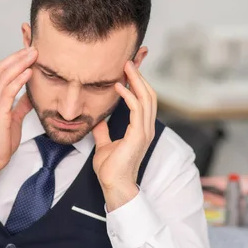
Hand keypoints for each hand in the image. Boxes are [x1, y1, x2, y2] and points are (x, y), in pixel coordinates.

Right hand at [0, 47, 37, 172]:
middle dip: (18, 56)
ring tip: (33, 55)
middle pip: (1, 69)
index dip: (13, 59)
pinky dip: (18, 80)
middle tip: (33, 48)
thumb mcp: (12, 119)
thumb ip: (19, 105)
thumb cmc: (0, 142)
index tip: (28, 51)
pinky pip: (7, 92)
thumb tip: (31, 95)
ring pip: (3, 77)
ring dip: (20, 64)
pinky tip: (28, 72)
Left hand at [92, 61, 156, 209]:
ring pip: (146, 98)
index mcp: (140, 129)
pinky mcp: (138, 135)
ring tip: (126, 66)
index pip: (144, 100)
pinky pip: (136, 109)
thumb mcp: (105, 145)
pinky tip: (119, 86)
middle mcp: (146, 128)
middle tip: (129, 61)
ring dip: (136, 80)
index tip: (128, 70)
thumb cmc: (111, 170)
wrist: (114, 186)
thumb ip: (103, 132)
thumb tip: (98, 121)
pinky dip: (129, 95)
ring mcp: (144, 131)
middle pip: (149, 95)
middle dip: (140, 76)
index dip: (138, 83)